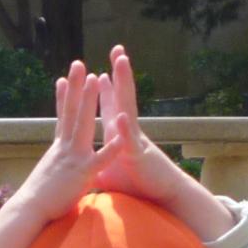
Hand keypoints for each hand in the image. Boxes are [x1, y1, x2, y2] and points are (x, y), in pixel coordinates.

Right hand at [15, 59, 102, 216]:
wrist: (29, 211)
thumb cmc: (38, 200)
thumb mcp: (48, 176)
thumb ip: (55, 166)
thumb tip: (50, 165)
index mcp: (59, 149)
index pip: (61, 117)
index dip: (63, 97)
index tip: (63, 78)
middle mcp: (64, 147)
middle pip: (70, 111)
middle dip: (75, 87)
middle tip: (78, 64)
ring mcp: (73, 157)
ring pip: (82, 123)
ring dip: (88, 100)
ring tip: (94, 77)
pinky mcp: (83, 173)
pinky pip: (100, 159)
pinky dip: (111, 148)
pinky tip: (121, 136)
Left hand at [88, 45, 186, 204]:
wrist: (160, 196)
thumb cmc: (135, 184)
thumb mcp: (109, 173)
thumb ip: (98, 165)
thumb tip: (86, 166)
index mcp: (117, 134)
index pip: (110, 106)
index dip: (103, 89)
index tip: (97, 71)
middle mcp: (127, 131)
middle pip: (122, 97)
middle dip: (119, 74)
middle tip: (117, 50)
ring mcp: (134, 140)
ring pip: (128, 108)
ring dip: (124, 86)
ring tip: (121, 65)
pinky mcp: (138, 156)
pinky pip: (130, 141)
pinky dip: (125, 129)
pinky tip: (120, 116)